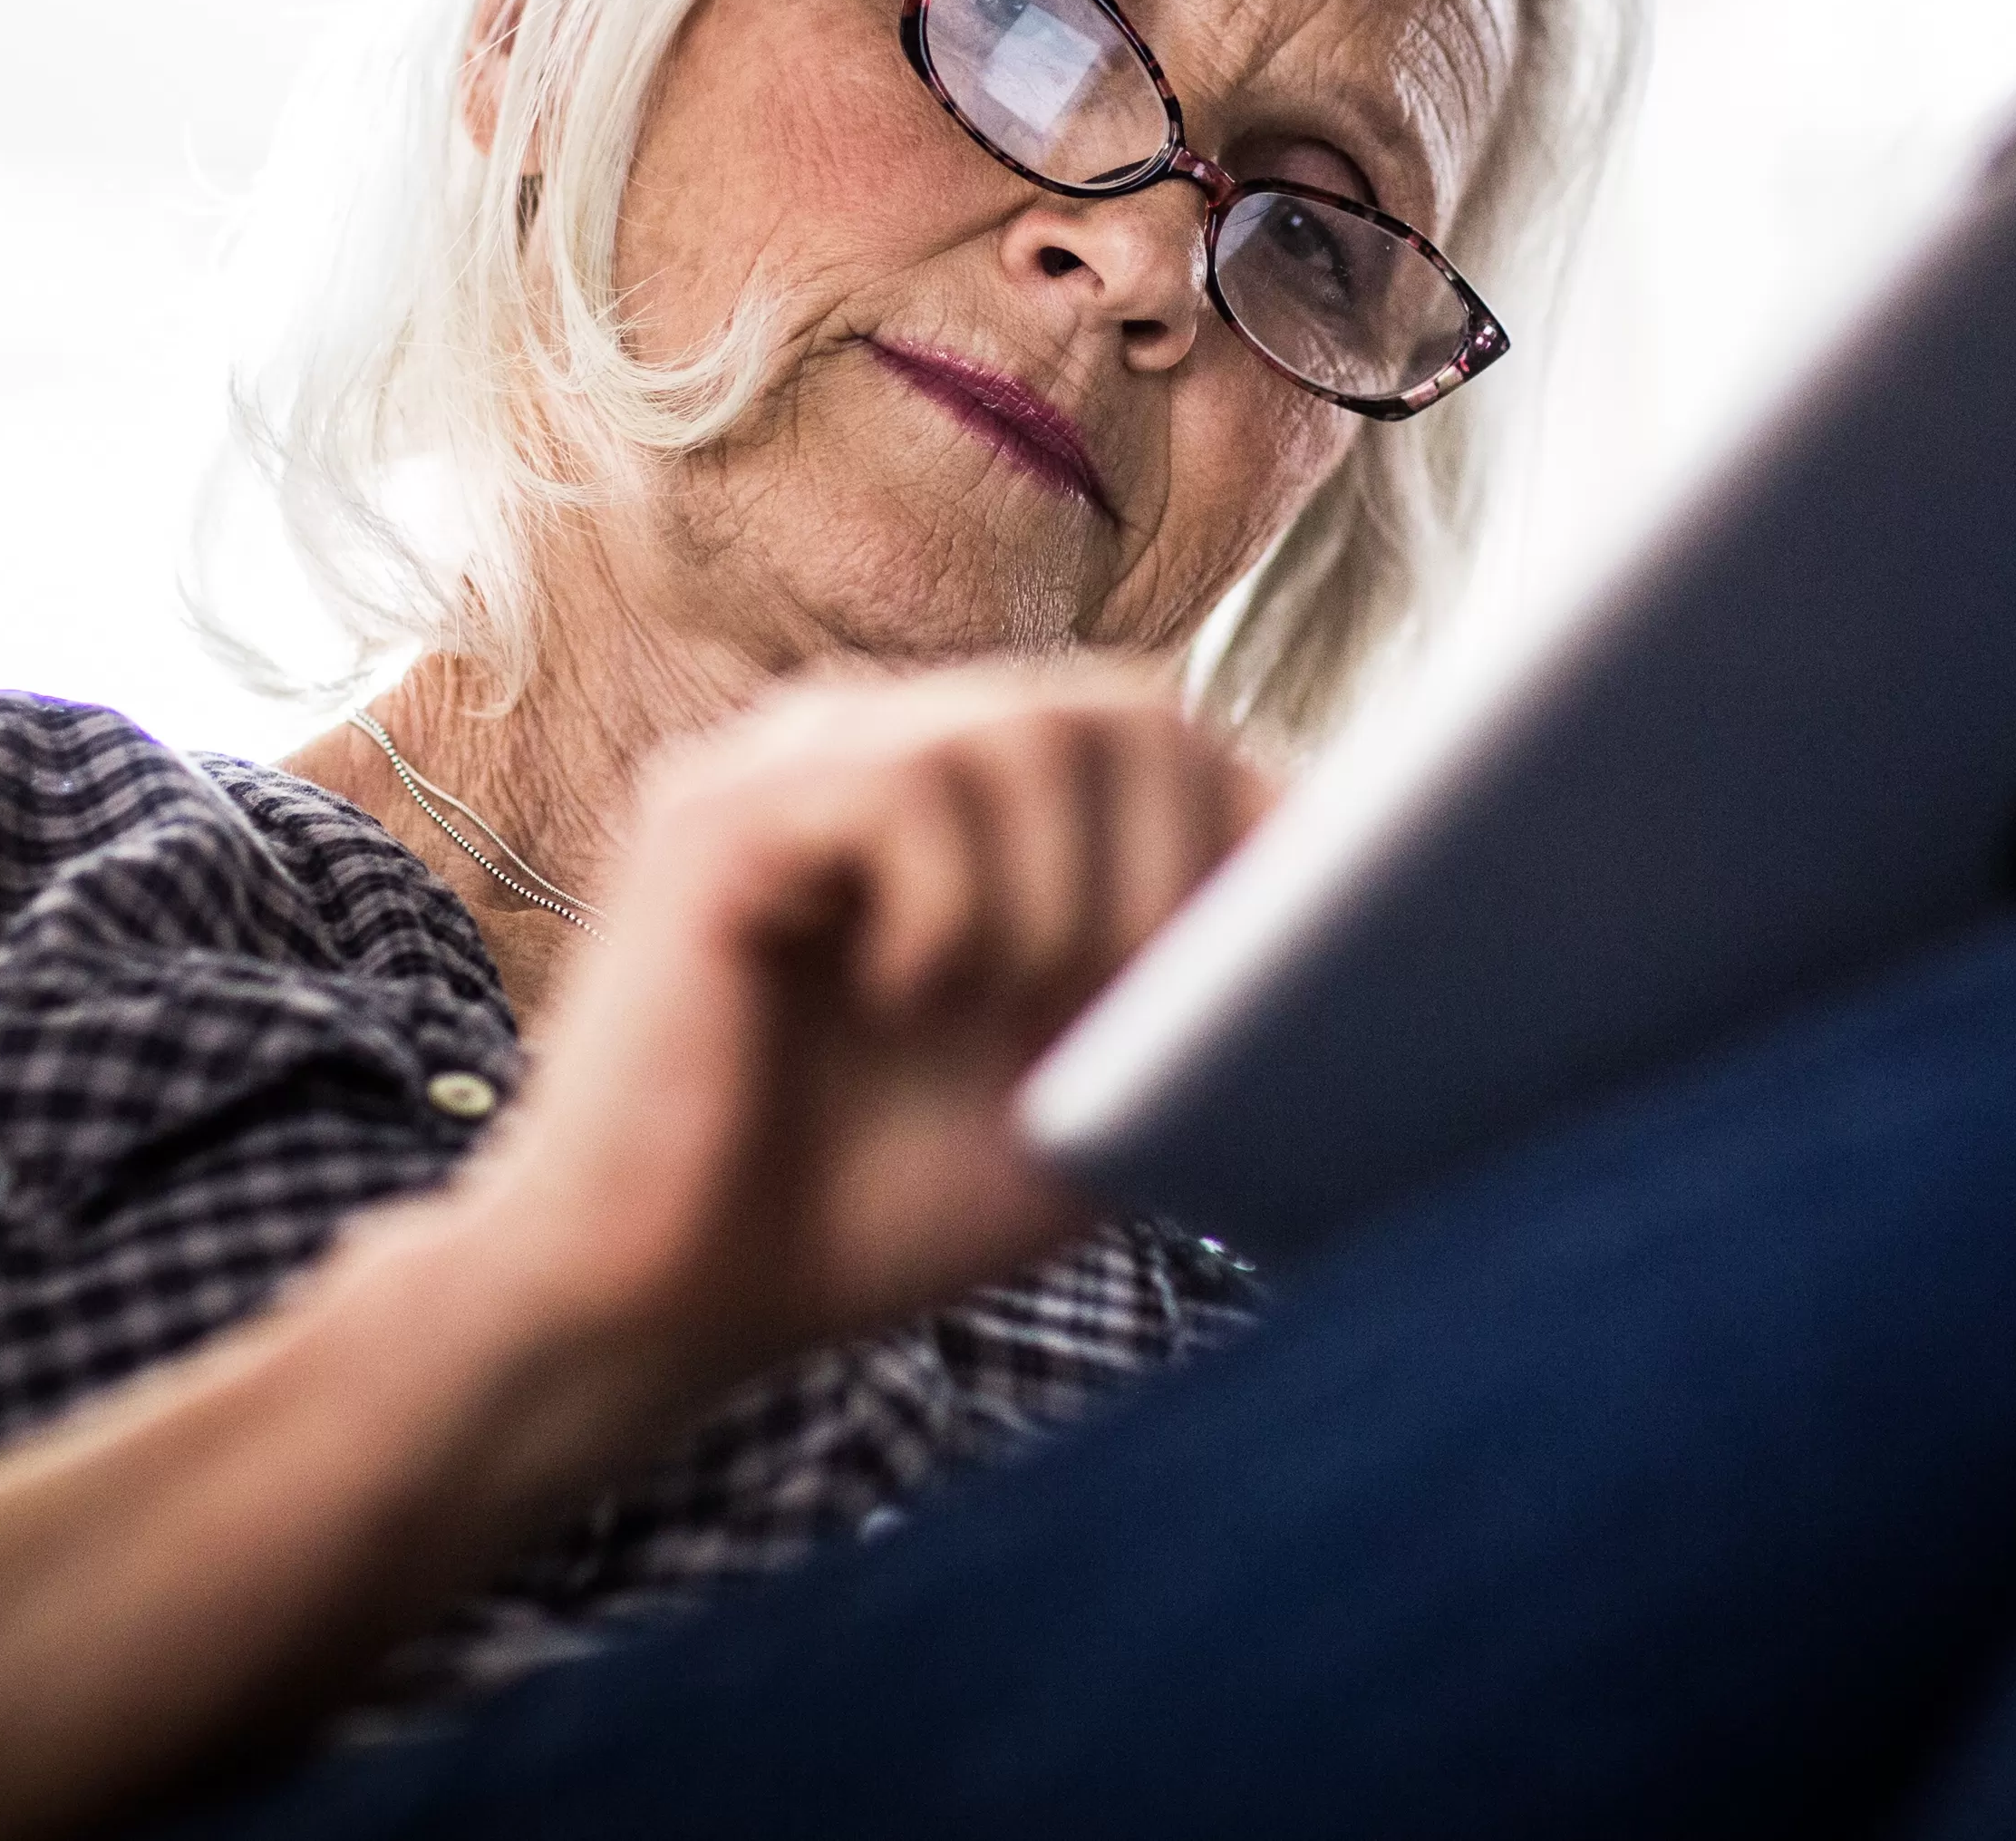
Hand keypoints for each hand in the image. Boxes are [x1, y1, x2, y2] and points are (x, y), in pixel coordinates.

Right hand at [443, 660, 1266, 1400]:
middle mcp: (878, 742)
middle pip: (1121, 706)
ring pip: (1026, 731)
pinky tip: (903, 998)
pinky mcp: (715, 817)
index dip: (1254, 832)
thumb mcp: (1078, 1100)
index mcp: (965, 794)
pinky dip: (950, 910)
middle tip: (1120, 1017)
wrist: (654, 1310)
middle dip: (1172, 871)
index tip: (1289, 962)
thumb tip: (1361, 943)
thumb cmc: (862, 1211)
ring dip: (1066, 900)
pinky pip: (904, 788)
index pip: (1163, 733)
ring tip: (1004, 1016)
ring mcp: (787, 762)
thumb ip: (1185, 1006)